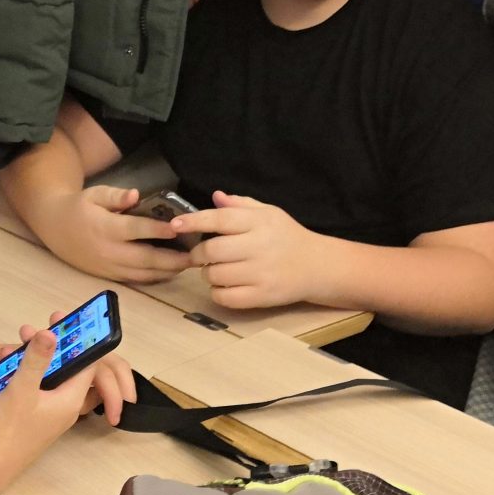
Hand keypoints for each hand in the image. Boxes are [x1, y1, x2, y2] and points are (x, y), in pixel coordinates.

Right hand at [0, 328, 100, 451]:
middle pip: (66, 368)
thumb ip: (36, 359)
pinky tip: (3, 367)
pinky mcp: (35, 416)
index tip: (61, 323)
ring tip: (8, 348)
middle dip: (49, 348)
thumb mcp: (21, 388)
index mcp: (70, 398)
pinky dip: (24, 374)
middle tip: (28, 332)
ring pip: (47, 377)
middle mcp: (65, 405)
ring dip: (32, 360)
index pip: (87, 364)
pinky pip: (36, 388)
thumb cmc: (7, 429)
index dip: (76, 341)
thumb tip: (51, 332)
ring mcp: (50, 412)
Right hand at [36, 185, 191, 284]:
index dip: (160, 230)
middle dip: (173, 260)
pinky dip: (154, 278)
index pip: (138, 230)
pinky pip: (135, 280)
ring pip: (143, 273)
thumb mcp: (95, 194)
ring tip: (188, 265)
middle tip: (196, 256)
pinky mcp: (108, 276)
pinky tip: (169, 272)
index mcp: (106, 228)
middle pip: (146, 259)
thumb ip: (116, 195)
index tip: (181, 228)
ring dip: (167, 271)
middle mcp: (109, 251)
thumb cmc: (79, 207)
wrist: (54, 227)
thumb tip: (136, 194)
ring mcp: (109, 267)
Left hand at [171, 191, 326, 308]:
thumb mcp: (269, 213)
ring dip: (207, 274)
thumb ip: (240, 205)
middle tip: (200, 256)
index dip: (194, 221)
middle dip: (198, 255)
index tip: (175, 225)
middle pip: (212, 251)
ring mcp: (262, 273)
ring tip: (215, 270)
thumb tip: (215, 196)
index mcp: (259, 222)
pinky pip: (226, 297)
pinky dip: (217, 293)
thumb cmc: (287, 236)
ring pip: (216, 276)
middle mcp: (260, 246)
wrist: (318, 266)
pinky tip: (225, 286)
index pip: (220, 219)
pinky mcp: (262, 296)